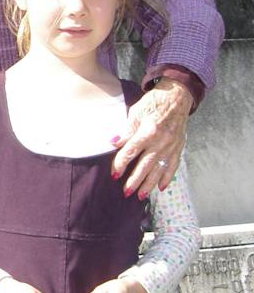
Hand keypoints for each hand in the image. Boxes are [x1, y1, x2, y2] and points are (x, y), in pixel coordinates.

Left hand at [111, 81, 189, 198]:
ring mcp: (171, 146)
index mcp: (148, 131)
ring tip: (141, 196)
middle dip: (135, 181)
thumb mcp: (137, 112)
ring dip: (149, 184)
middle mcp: (161, 141)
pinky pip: (173, 165)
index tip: (114, 174)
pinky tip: (161, 188)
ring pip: (159, 169)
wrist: (178, 96)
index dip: (121, 164)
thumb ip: (127, 130)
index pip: (131, 152)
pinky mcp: (179, 147)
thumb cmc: (154, 102)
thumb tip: (114, 143)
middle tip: (126, 193)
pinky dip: (167, 177)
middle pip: (145, 165)